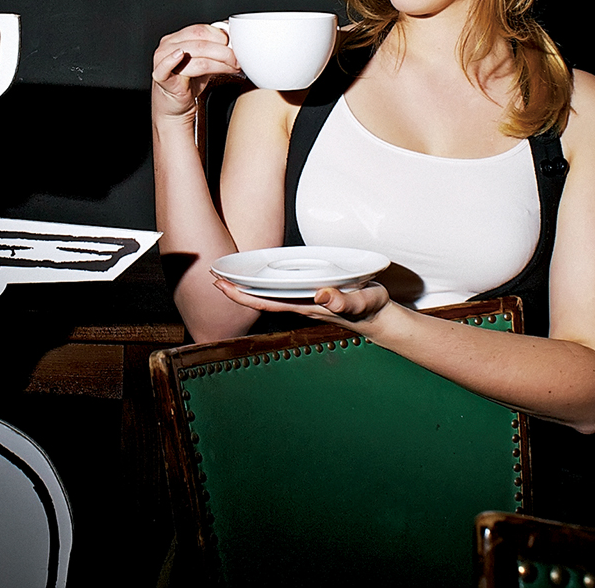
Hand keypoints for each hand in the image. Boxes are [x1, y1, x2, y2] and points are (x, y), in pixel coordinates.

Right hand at [151, 23, 238, 121]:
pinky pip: (166, 66)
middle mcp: (168, 45)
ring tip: (232, 67)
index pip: (201, 30)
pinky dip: (173, 60)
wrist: (175, 105)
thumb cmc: (188, 82)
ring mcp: (162, 59)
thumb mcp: (204, 61)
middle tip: (238, 59)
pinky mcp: (160, 76)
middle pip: (201, 41)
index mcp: (178, 37)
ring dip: (219, 62)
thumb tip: (235, 40)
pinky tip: (181, 56)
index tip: (235, 46)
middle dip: (224, 51)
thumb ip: (215, 49)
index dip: (221, 37)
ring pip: (195, 56)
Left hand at [214, 278, 392, 330]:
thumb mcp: (361, 301)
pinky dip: (265, 284)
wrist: (381, 319)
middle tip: (213, 276)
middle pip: (260, 300)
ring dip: (247, 288)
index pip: (266, 302)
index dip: (242, 295)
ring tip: (229, 276)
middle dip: (236, 291)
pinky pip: (281, 291)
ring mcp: (305, 302)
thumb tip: (321, 295)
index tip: (222, 285)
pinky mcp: (312, 296)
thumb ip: (343, 301)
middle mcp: (301, 305)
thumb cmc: (371, 309)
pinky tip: (260, 278)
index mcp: (306, 306)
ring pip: (269, 296)